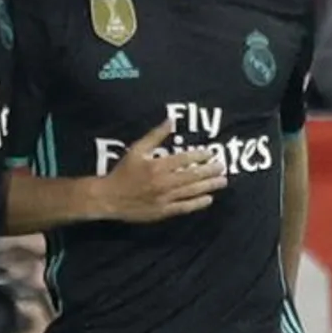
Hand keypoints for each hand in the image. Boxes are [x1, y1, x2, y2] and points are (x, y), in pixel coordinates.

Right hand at [92, 120, 226, 223]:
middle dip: (209, 171)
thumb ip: (155, 135)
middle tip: (222, 167)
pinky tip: (208, 199)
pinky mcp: (163, 211)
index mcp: (157, 166)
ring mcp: (164, 198)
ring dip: (208, 186)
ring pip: (191, 191)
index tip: (211, 153)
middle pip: (192, 176)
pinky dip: (197, 203)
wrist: (109, 198)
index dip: (200, 156)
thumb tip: (171, 121)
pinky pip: (184, 207)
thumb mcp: (136, 149)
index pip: (184, 159)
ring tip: (222, 181)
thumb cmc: (123, 172)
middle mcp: (163, 182)